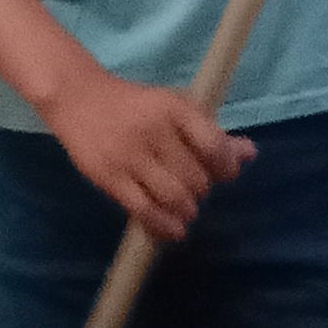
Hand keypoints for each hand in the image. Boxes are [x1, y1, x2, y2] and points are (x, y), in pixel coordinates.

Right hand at [47, 59, 254, 242]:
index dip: (225, 167)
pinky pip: (144, 211)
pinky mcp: (109, 178)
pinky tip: (172, 229)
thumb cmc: (134, 104)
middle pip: (196, 178)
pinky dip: (164, 226)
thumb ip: (211, 132)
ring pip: (174, 198)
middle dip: (201, 189)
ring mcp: (129, 156)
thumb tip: (249, 154)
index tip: (222, 173)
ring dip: (186, 210)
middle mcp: (153, 131)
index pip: (213, 145)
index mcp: (174, 108)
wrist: (77, 98)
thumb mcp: (174, 107)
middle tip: (192, 187)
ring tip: (183, 207)